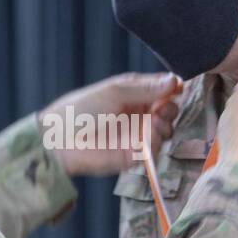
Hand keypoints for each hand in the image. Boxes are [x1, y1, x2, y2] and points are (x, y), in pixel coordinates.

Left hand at [38, 72, 181, 176]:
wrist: (60, 141)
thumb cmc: (80, 110)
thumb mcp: (114, 91)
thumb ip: (146, 88)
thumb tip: (174, 81)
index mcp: (133, 94)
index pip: (161, 89)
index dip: (172, 88)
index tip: (178, 87)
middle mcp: (138, 114)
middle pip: (168, 110)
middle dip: (170, 107)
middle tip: (163, 107)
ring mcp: (137, 135)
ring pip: (165, 130)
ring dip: (165, 123)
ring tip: (155, 119)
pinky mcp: (134, 156)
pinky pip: (154, 149)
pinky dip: (155, 141)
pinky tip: (148, 133)